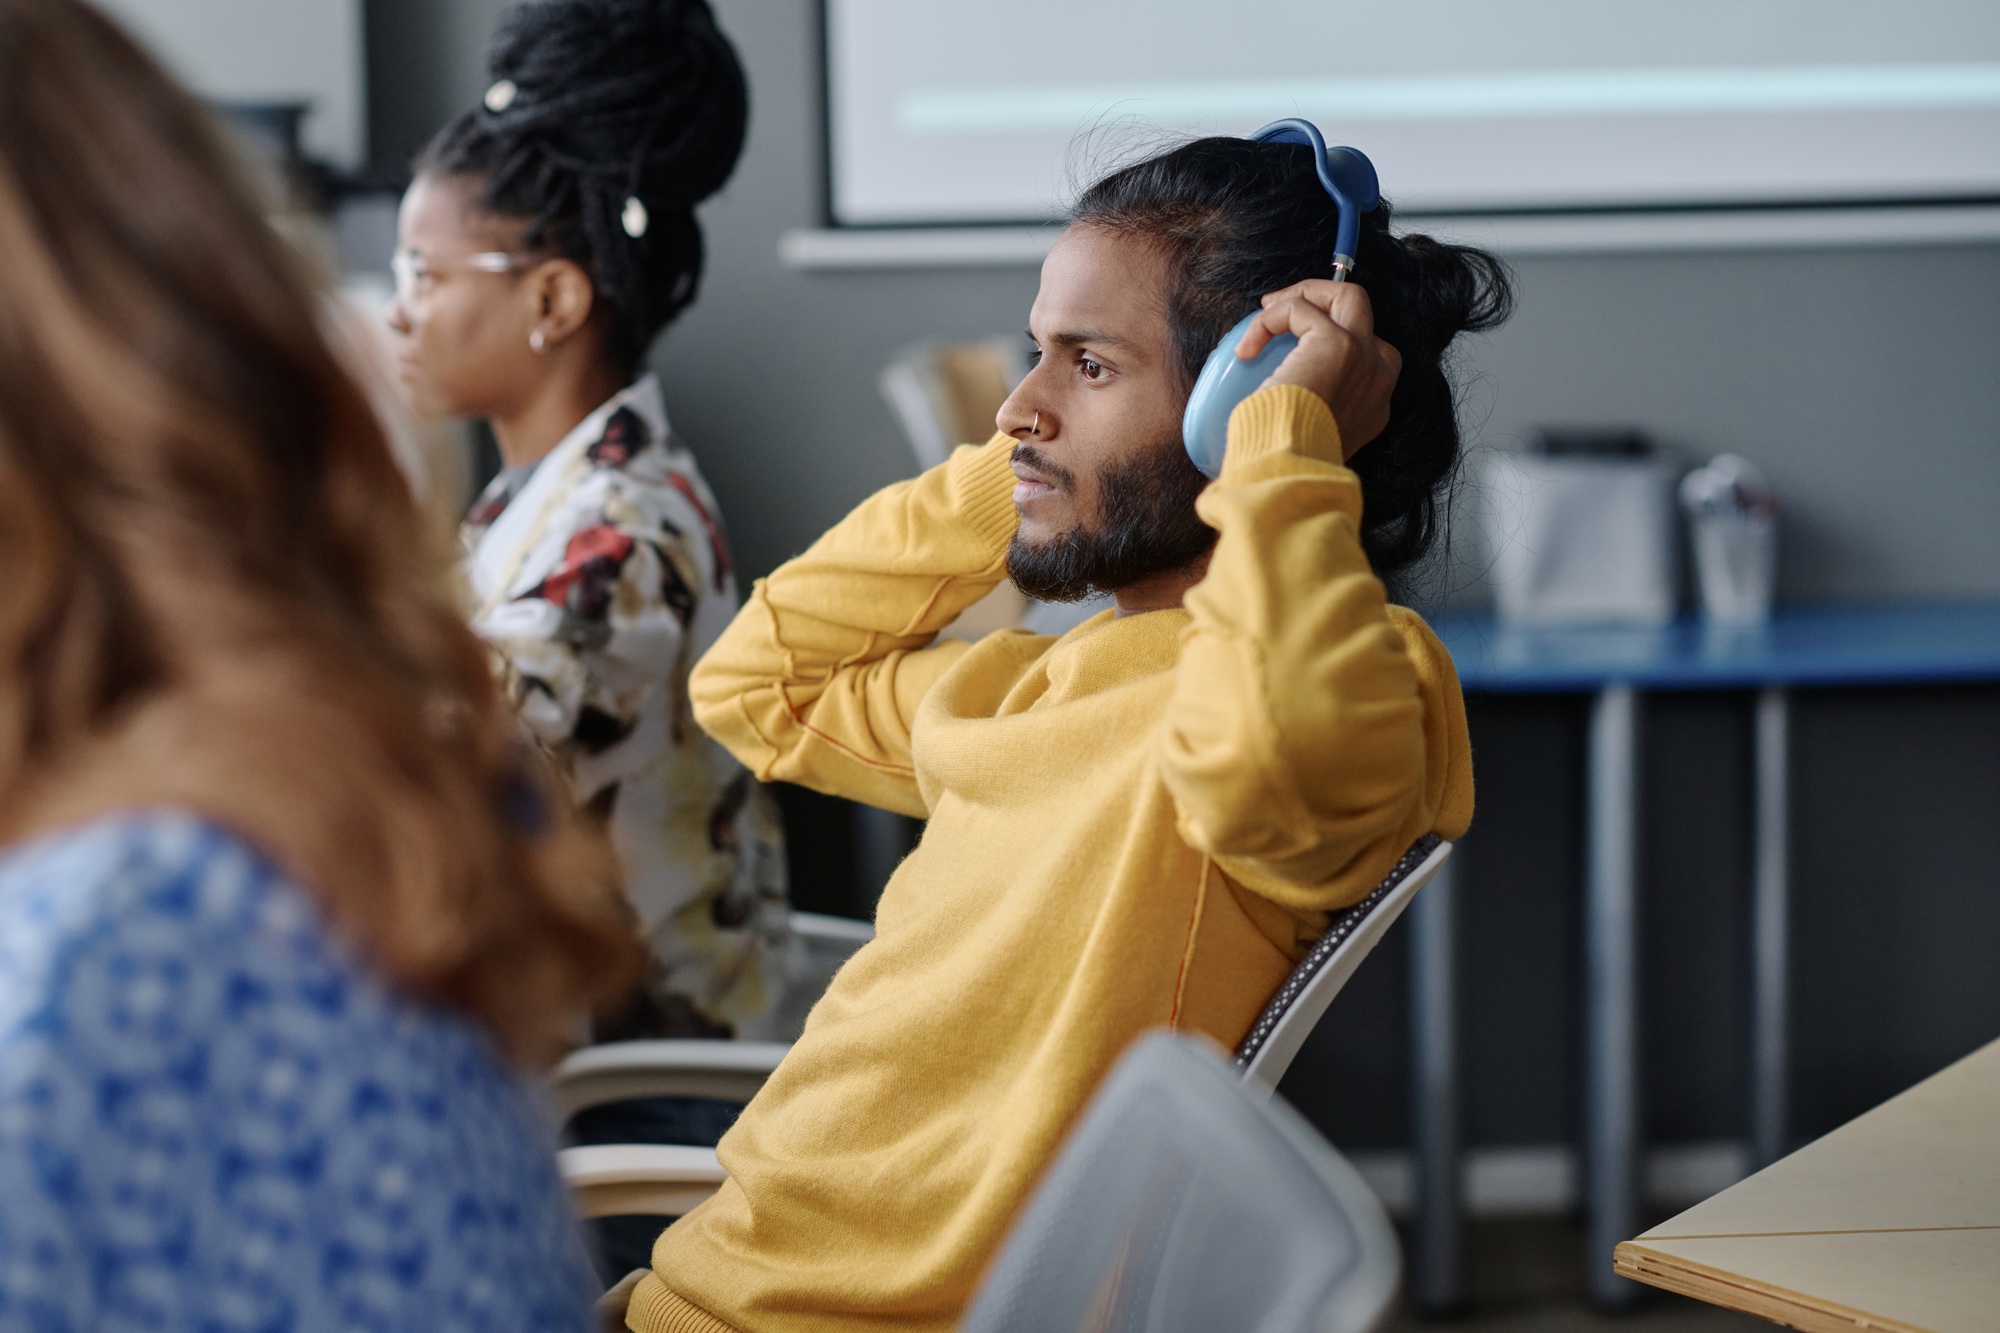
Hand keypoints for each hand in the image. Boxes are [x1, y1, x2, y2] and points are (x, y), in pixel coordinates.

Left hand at [1235, 280, 1401, 458]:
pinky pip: (1300, 309)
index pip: (1363, 350)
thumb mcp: (1306, 432)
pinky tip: (1247, 348)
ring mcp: (1364, 357)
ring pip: (1347, 296)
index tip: (1286, 342)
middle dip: (1320, 300)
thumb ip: (1308, 408)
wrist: (1288, 469)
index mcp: (1373, 402)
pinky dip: (1268, 321)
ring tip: (1265, 311)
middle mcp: (1378, 377)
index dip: (1322, 335)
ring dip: (1303, 294)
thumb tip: (1272, 393)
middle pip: (1361, 312)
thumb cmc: (1284, 459)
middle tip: (1277, 309)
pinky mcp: (1338, 344)